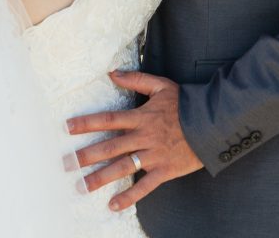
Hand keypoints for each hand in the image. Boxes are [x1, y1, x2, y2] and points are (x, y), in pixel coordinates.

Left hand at [67, 70, 202, 211]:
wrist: (212, 124)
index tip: (68, 128)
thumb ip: (136, 79)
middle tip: (67, 163)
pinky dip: (129, 197)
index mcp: (142, 116)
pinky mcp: (164, 171)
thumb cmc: (185, 103)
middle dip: (87, 155)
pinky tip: (113, 205)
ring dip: (101, 178)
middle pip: (110, 146)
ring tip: (81, 186)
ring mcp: (154, 156)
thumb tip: (112, 73)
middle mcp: (144, 137)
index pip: (109, 119)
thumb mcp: (161, 85)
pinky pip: (144, 186)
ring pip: (122, 168)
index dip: (88, 123)